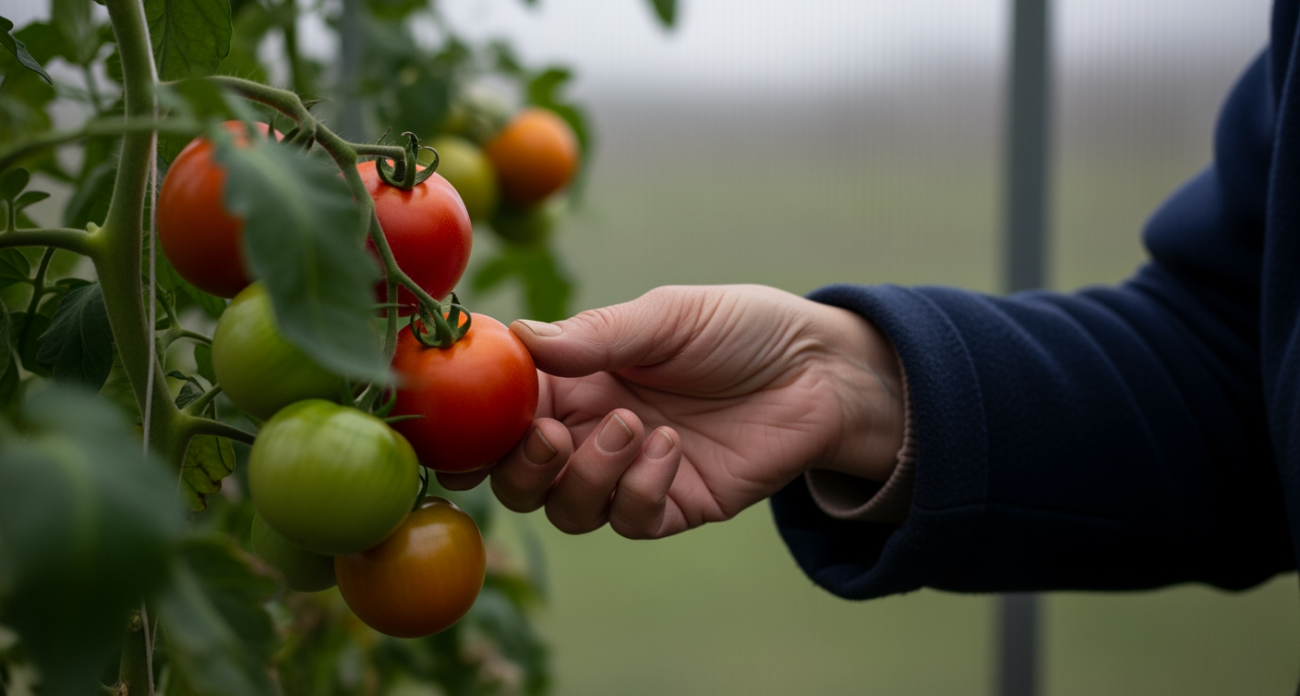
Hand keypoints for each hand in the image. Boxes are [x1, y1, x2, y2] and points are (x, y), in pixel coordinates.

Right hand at [438, 285, 904, 538]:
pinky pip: (629, 519)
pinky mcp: (672, 504)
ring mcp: (629, 472)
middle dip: (521, 465)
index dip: (477, 416)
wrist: (819, 370)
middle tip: (551, 435)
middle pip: (520, 476)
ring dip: (587, 474)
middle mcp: (592, 429)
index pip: (504, 407)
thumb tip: (518, 338)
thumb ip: (596, 336)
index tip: (467, 411)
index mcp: (577, 378)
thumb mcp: (667, 317)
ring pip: (566, 508)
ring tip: (634, 426)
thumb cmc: (740, 329)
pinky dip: (638, 490)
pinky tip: (672, 449)